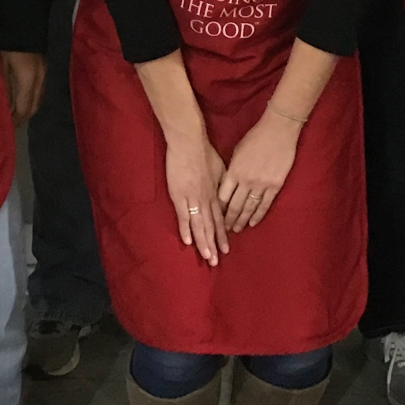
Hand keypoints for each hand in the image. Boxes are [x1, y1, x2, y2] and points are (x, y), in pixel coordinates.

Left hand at [0, 51, 45, 125]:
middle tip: (11, 124)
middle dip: (23, 117)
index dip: (16, 119)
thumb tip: (3, 107)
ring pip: (39, 100)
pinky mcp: (45, 70)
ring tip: (15, 114)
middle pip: (34, 106)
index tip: (7, 127)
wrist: (24, 23)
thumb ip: (3, 87)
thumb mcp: (0, 65)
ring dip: (28, 109)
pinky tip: (23, 100)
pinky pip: (40, 91)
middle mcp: (40, 80)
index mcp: (28, 80)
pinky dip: (32, 100)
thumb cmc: (8, 44)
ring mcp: (45, 75)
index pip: (24, 107)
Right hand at [165, 134, 228, 265]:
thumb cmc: (205, 153)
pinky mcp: (179, 195)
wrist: (190, 143)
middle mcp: (206, 199)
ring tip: (207, 258)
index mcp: (215, 194)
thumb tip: (225, 195)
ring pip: (200, 225)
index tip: (225, 249)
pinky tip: (188, 242)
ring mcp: (192, 199)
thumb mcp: (221, 169)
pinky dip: (186, 229)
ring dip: (203, 242)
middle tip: (216, 261)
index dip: (222, 235)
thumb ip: (222, 185)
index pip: (220, 219)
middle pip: (211, 226)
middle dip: (213, 245)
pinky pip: (184, 216)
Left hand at [219, 110, 301, 228]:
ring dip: (241, 220)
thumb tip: (227, 184)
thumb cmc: (255, 138)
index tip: (215, 217)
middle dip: (228, 220)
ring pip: (249, 208)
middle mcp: (246, 181)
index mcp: (234, 172)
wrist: (278, 131)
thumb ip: (232, 170)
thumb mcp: (237, 152)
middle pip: (234, 206)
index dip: (218, 209)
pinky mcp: (275, 186)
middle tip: (224, 230)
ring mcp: (261, 185)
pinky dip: (258, 215)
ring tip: (237, 229)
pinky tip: (253, 223)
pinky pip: (265, 204)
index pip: (222, 197)